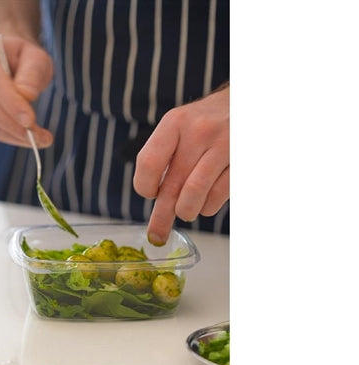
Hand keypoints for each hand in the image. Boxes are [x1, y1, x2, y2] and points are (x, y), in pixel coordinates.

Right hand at [0, 35, 53, 147]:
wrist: (10, 61)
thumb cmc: (25, 59)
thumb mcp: (37, 59)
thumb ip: (32, 74)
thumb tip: (26, 96)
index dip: (11, 103)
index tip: (31, 121)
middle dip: (11, 125)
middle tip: (38, 137)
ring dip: (10, 135)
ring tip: (37, 140)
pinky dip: (6, 137)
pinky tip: (23, 138)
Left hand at [133, 85, 229, 244]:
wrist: (245, 105)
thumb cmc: (205, 123)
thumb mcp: (179, 126)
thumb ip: (163, 157)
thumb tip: (154, 200)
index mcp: (175, 123)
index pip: (148, 163)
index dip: (146, 186)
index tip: (150, 193)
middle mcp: (199, 132)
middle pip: (171, 186)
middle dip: (161, 218)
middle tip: (157, 234)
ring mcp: (224, 146)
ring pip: (194, 195)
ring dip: (186, 211)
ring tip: (186, 211)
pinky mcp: (242, 162)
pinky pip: (217, 197)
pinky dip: (207, 207)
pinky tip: (206, 201)